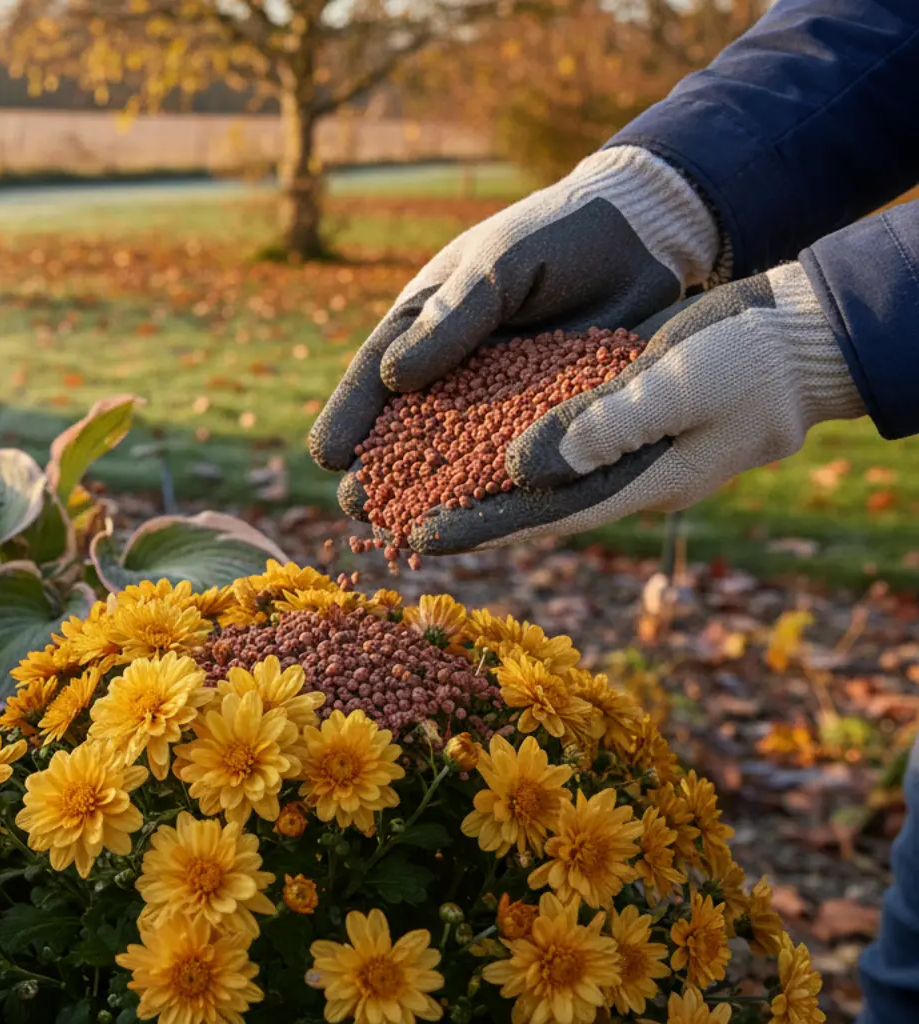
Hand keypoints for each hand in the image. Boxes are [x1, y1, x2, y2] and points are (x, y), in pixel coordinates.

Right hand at [308, 145, 720, 488]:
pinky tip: (482, 521)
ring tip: (403, 532)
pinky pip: (514, 458)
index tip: (329, 456)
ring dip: (430, 493)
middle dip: (379, 469)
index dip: (349, 417)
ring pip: (453, 454)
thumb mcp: (498, 266)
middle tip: (358, 508)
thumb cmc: (554, 236)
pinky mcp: (544, 417)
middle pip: (403, 428)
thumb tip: (391, 377)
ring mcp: (495, 399)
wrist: (641, 235)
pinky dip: (494, 489)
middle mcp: (450, 370)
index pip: (373, 375)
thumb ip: (452, 319)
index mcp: (421, 326)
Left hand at [406, 262, 867, 552]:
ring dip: (463, 468)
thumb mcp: (682, 384)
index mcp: (635, 481)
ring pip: (524, 463)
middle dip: (453, 507)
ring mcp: (615, 443)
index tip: (415, 537)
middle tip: (380, 516)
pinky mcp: (612, 407)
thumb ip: (609, 425)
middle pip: (519, 498)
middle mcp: (615, 472)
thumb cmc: (755, 361)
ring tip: (397, 472)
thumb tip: (525, 465)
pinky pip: (543, 426)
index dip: (477, 527)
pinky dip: (496, 428)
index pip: (540, 513)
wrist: (803, 337)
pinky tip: (448, 419)